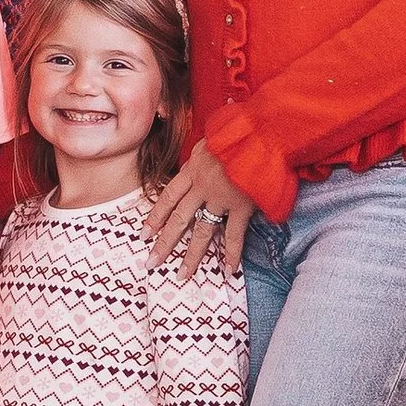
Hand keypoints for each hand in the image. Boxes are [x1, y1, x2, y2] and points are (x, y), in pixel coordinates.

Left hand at [145, 141, 256, 278]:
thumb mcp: (215, 134)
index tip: (143, 233)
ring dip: (191, 256)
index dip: (155, 216)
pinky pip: (233, 235)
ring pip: (201, 232)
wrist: (261, 132)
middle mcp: (201, 187)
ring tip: (181, 275)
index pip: (168, 196)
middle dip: (163, 243)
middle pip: (178, 219)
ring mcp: (220, 198)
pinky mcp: (241, 206)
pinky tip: (227, 271)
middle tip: (151, 262)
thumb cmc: (241, 130)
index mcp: (193, 168)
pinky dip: (231, 254)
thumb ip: (208, 146)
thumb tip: (208, 141)